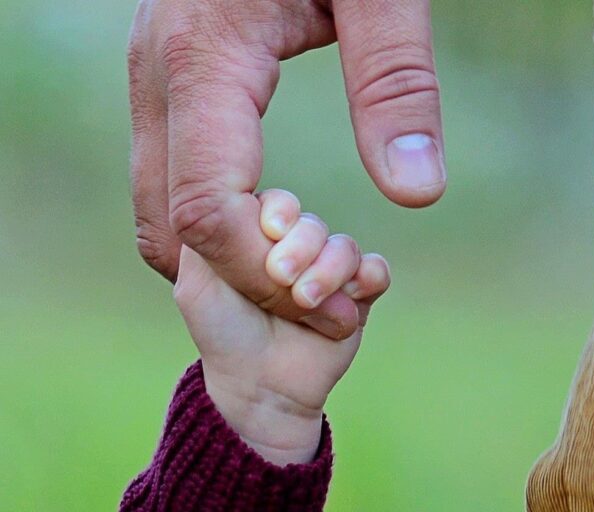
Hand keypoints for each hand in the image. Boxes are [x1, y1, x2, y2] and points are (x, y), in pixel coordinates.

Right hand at [128, 0, 444, 338]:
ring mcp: (155, 81)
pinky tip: (268, 243)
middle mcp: (160, 77)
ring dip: (222, 265)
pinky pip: (168, 182)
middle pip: (171, 225)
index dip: (267, 276)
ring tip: (304, 281)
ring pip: (158, 210)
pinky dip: (208, 232)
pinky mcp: (171, 85)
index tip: (340, 305)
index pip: (208, 209)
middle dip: (244, 285)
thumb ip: (397, 81)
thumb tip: (416, 191)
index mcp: (205, 59)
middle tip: (325, 308)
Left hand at [173, 189, 389, 465]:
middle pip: (313, 224)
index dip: (279, 212)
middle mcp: (298, 251)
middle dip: (301, 247)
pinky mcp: (358, 298)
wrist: (258, 386)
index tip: (270, 231)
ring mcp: (330, 274)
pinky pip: (376, 271)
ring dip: (329, 270)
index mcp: (262, 240)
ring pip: (345, 247)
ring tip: (306, 300)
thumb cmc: (223, 333)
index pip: (280, 204)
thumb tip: (225, 194)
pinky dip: (368, 277)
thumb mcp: (196, 283)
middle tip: (282, 277)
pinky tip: (351, 296)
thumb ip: (202, 235)